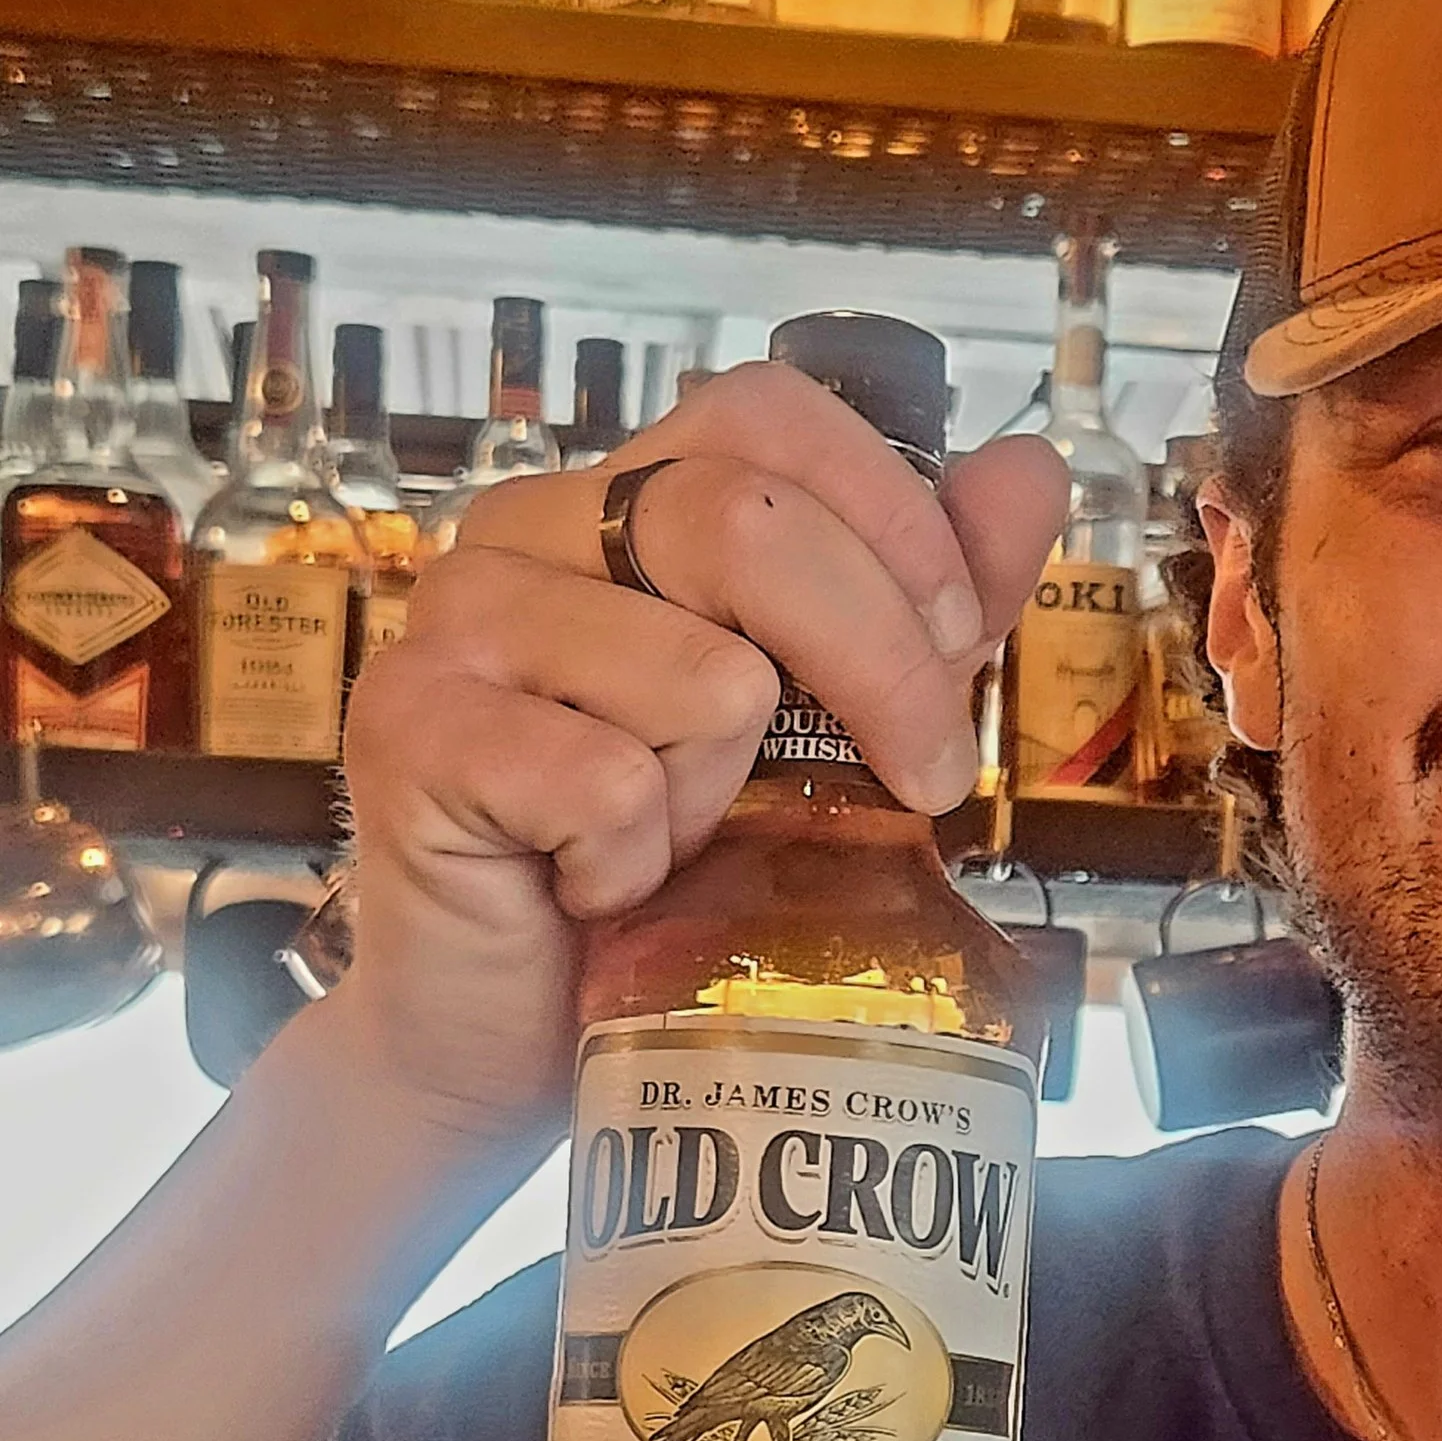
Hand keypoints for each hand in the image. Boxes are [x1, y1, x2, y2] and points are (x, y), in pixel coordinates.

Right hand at [332, 365, 1067, 1146]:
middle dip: (883, 665)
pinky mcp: (411, 732)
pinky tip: (590, 887)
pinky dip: (631, 863)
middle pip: (747, 525)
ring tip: (674, 841)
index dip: (890, 512)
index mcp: (621, 500)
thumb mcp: (827, 730)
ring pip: (698, 675)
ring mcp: (455, 624)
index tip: (960, 635)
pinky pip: (605, 783)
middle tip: (923, 778)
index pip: (763, 410)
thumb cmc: (668, 875)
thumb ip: (923, 601)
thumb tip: (1030, 470)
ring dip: (725, 795)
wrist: (510, 1030)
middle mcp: (524, 532)